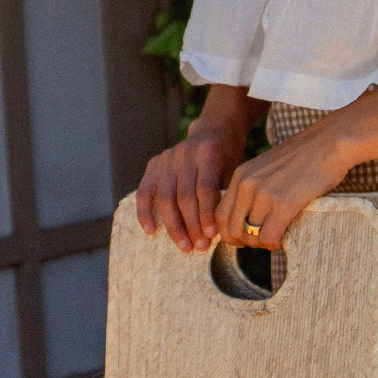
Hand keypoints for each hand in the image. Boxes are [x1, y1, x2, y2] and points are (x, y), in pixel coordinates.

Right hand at [136, 120, 245, 252]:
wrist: (214, 131)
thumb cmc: (227, 157)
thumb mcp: (233, 169)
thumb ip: (224, 194)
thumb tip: (217, 231)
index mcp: (207, 153)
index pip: (204, 188)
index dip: (207, 214)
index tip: (212, 235)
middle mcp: (183, 154)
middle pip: (184, 196)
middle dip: (192, 225)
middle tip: (200, 247)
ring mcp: (166, 159)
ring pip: (165, 198)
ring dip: (174, 226)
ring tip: (185, 246)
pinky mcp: (153, 165)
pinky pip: (144, 192)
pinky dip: (145, 213)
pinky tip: (151, 231)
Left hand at [213, 121, 350, 250]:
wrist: (329, 143)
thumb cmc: (304, 156)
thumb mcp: (267, 167)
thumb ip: (254, 186)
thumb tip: (248, 215)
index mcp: (241, 175)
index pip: (220, 214)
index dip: (229, 232)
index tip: (244, 237)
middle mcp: (246, 184)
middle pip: (230, 229)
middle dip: (244, 242)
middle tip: (261, 241)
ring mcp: (264, 194)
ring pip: (249, 236)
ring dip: (261, 244)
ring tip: (275, 238)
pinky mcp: (283, 203)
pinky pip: (268, 237)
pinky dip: (274, 244)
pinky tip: (284, 238)